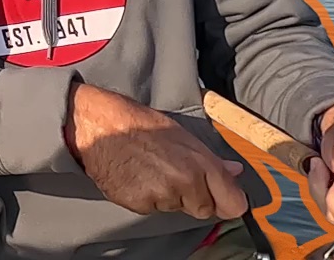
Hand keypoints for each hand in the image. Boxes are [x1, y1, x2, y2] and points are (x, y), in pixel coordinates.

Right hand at [66, 81, 248, 220]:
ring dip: (168, 196)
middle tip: (173, 174)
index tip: (220, 197)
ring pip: (176, 208)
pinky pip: (152, 209)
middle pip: (204, 210)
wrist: (98, 125)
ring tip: (149, 170)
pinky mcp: (140, 205)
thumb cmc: (138, 123)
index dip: (227, 200)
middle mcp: (186, 183)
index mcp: (201, 163)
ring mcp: (162, 196)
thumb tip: (234, 171)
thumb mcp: (181, 134)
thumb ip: (210, 159)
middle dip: (194, 198)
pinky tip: (135, 176)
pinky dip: (146, 197)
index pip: (234, 204)